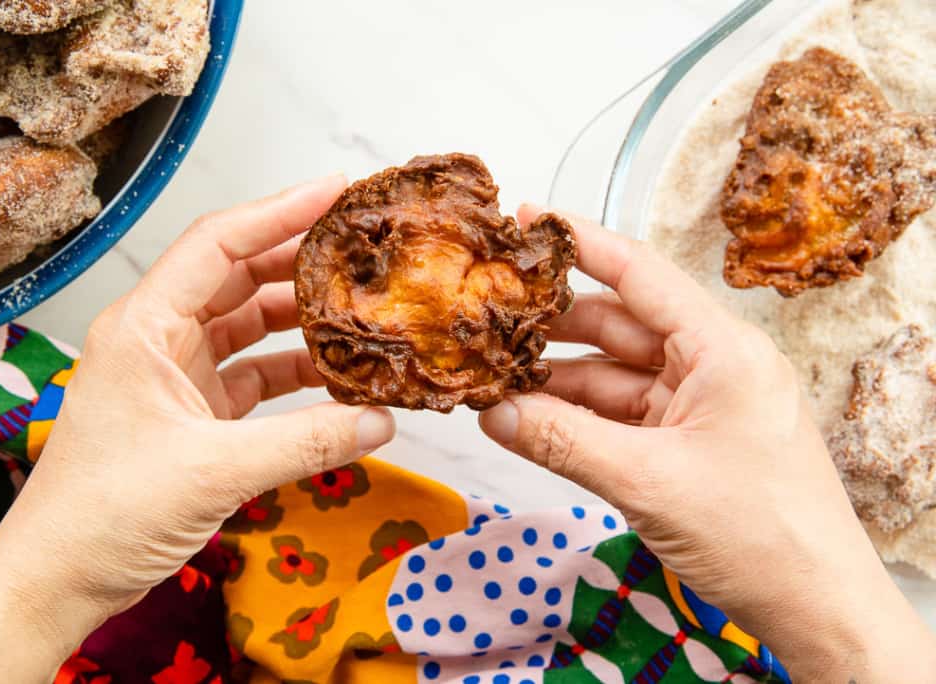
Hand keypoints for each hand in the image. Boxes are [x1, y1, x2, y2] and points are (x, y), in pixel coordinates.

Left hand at [0, 176, 394, 682]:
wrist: (60, 579)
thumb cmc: (105, 515)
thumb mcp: (213, 471)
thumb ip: (306, 444)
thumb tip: (381, 421)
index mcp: (144, 327)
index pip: (218, 245)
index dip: (279, 211)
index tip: (336, 192)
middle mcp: (159, 339)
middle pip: (238, 278)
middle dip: (299, 262)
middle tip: (362, 250)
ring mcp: (176, 375)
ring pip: (249, 326)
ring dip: (302, 322)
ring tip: (361, 310)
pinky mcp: (193, 413)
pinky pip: (254, 375)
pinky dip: (295, 374)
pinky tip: (338, 380)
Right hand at [479, 206, 935, 682]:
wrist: (814, 606)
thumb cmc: (760, 536)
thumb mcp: (647, 481)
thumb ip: (562, 442)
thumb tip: (492, 413)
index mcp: (723, 350)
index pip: (641, 274)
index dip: (581, 243)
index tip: (530, 219)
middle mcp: (712, 365)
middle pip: (618, 325)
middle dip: (553, 328)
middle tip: (491, 321)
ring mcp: (698, 404)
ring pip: (612, 374)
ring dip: (556, 381)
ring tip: (495, 380)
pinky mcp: (686, 441)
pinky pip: (620, 414)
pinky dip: (576, 418)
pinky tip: (529, 419)